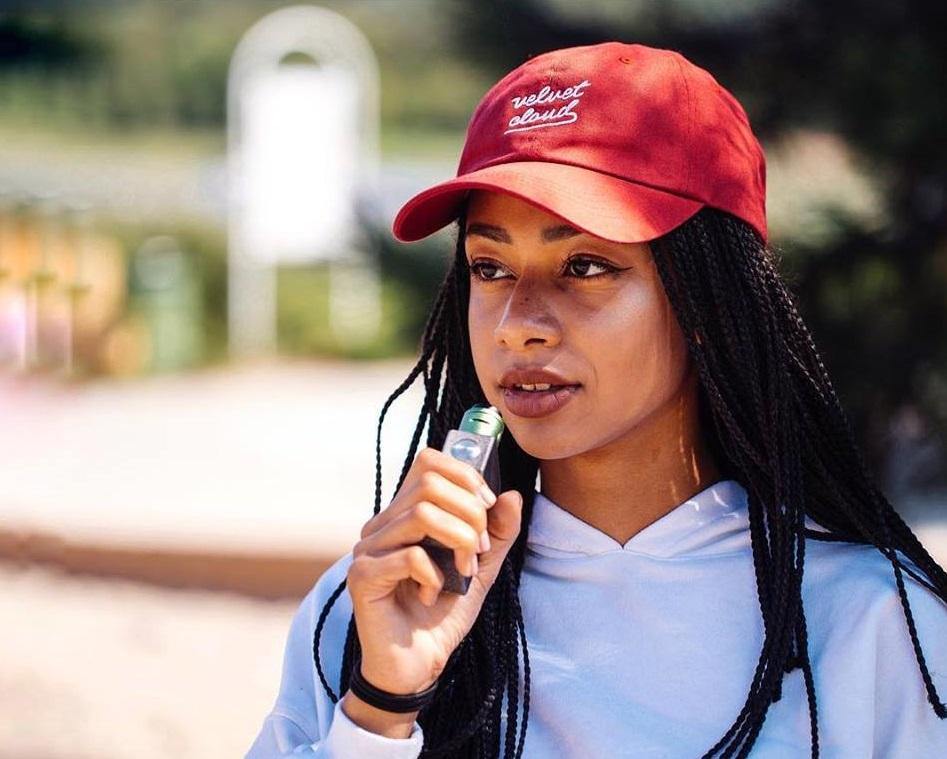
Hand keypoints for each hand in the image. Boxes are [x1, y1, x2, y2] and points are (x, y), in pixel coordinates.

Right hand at [345, 446, 522, 703]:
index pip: (429, 462)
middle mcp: (382, 524)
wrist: (417, 665)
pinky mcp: (362, 576)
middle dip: (470, 513)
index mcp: (405, 514)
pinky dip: (434, 575)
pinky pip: (409, 555)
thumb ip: (497, 533)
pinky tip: (434, 595)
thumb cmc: (442, 614)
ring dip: (458, 542)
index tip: (488, 509)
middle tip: (478, 550)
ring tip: (461, 572)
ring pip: (422, 515)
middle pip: (430, 483)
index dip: (466, 476)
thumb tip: (512, 495)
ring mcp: (368, 548)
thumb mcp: (481, 569)